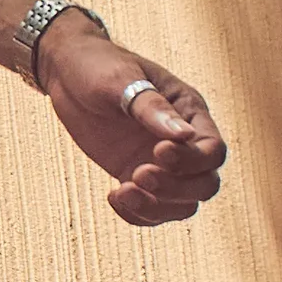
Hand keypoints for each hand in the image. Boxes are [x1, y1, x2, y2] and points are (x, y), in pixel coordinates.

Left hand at [38, 19, 227, 228]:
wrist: (68, 73)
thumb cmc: (99, 66)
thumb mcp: (123, 80)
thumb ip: (153, 108)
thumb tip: (185, 136)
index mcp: (189, 112)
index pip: (213, 150)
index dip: (193, 161)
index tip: (158, 152)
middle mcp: (182, 142)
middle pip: (205, 184)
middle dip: (175, 189)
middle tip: (138, 174)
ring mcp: (160, 163)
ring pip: (182, 205)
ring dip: (157, 208)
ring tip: (122, 191)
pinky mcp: (136, 176)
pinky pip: (152, 210)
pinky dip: (137, 214)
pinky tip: (113, 197)